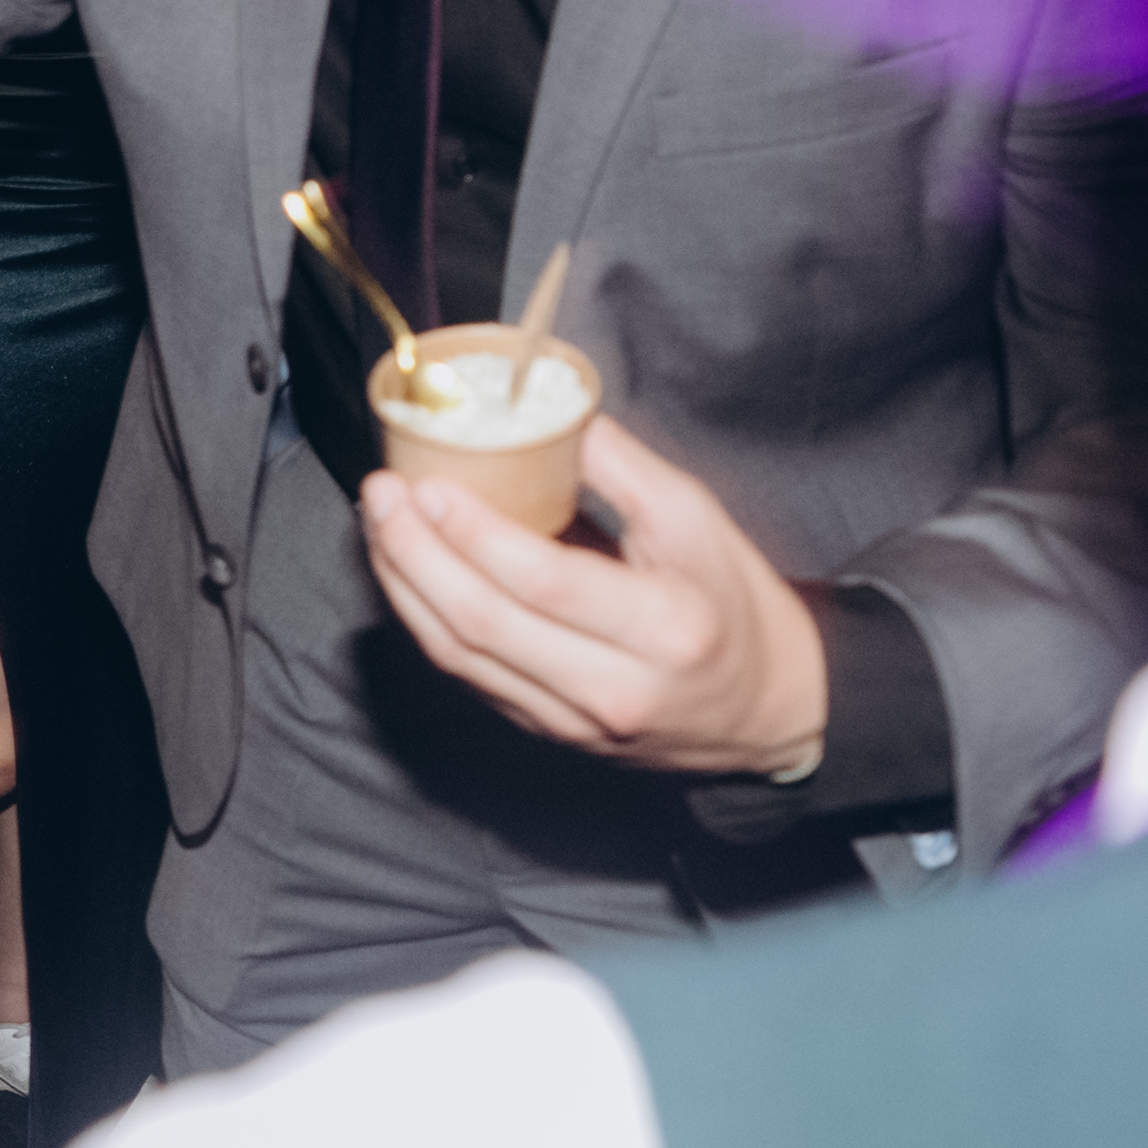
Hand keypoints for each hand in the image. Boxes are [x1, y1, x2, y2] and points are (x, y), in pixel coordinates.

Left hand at [356, 415, 832, 777]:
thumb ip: (621, 467)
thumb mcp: (700, 522)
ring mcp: (575, 723)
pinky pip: (469, 677)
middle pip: (482, 626)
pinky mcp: (549, 734)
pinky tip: (406, 575)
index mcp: (664, 630)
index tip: (428, 482)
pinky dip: (427, 622)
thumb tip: (546, 413)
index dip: (473, 532)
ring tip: (378, 526)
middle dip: (416, 555)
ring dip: (405, 588)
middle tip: (382, 495)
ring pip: (461, 658)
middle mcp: (613, 690)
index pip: (543, 581)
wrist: (768, 712)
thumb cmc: (735, 607)